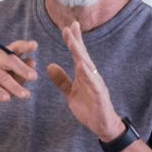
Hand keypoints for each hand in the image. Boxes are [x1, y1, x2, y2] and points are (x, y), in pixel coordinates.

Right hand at [0, 40, 37, 110]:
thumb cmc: (1, 84)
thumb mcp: (15, 77)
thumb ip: (24, 70)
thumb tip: (32, 62)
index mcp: (6, 54)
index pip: (16, 47)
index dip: (25, 46)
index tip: (34, 45)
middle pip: (9, 60)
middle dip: (23, 69)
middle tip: (34, 77)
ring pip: (2, 76)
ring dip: (15, 86)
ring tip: (26, 95)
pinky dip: (0, 92)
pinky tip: (7, 98)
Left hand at [47, 22, 124, 141]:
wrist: (102, 124)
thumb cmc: (89, 107)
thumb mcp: (70, 93)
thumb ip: (61, 80)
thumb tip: (49, 66)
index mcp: (83, 73)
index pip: (78, 54)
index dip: (73, 40)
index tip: (67, 27)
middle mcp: (91, 74)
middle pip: (82, 54)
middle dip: (76, 40)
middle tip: (69, 26)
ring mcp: (96, 83)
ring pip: (87, 65)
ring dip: (80, 53)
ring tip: (72, 41)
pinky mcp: (99, 94)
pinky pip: (93, 82)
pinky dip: (87, 73)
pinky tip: (81, 65)